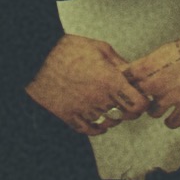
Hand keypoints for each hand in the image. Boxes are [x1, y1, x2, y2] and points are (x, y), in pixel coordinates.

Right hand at [26, 34, 149, 138]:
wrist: (37, 57)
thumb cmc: (67, 49)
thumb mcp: (100, 48)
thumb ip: (120, 63)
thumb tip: (132, 73)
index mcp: (109, 81)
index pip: (138, 104)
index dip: (142, 101)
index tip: (140, 96)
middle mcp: (98, 99)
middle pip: (126, 116)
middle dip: (130, 109)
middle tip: (127, 101)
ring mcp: (83, 110)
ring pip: (109, 124)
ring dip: (113, 117)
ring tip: (110, 106)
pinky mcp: (69, 117)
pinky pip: (89, 130)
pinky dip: (97, 127)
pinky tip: (98, 119)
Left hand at [126, 33, 179, 125]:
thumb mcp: (167, 49)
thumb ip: (151, 63)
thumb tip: (143, 71)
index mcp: (149, 65)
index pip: (125, 79)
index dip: (127, 84)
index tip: (130, 86)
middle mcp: (156, 83)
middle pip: (135, 99)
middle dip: (141, 98)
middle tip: (147, 97)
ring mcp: (170, 97)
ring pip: (152, 113)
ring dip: (158, 109)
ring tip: (166, 103)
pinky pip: (171, 123)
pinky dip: (173, 120)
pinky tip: (176, 113)